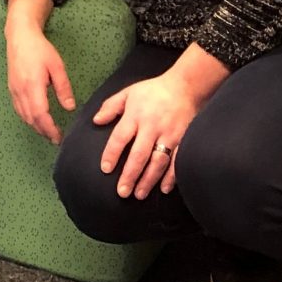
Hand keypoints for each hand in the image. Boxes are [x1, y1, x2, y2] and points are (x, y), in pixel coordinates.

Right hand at [4, 20, 74, 144]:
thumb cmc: (40, 49)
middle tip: (56, 139)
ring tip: (48, 132)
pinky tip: (36, 120)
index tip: (59, 136)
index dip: (49, 128)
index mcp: (32, 86)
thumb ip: (63, 87)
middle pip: (31, 119)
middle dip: (44, 132)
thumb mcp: (57, 66)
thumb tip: (69, 107)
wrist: (20, 37)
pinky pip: (19, 109)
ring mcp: (14, 91)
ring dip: (36, 127)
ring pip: (24, 116)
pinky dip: (28, 119)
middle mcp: (20, 91)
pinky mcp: (12, 89)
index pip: (40, 114)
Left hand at [92, 72, 204, 200]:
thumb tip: (96, 121)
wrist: (185, 86)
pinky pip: (177, 161)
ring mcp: (170, 134)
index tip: (105, 169)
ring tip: (139, 195)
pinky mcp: (184, 140)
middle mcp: (152, 126)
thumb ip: (111, 106)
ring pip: (158, 161)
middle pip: (139, 154)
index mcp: (135, 115)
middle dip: (130, 175)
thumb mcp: (128, 93)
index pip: (120, 138)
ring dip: (148, 180)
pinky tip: (164, 189)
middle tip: (122, 192)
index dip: (112, 154)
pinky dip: (171, 176)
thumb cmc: (152, 91)